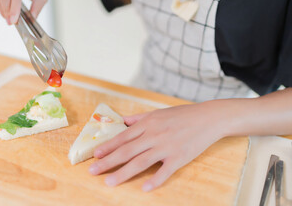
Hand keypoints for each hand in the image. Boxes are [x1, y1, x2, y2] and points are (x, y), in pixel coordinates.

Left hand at [89, 101, 228, 190]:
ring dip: (123, 173)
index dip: (108, 146)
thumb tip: (122, 121)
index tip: (95, 155)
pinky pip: (165, 171)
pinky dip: (155, 180)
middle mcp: (154, 135)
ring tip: (109, 181)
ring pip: (141, 162)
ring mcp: (166, 147)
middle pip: (127, 151)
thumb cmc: (182, 115)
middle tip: (93, 171)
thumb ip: (138, 118)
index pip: (123, 137)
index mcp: (148, 124)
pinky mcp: (179, 157)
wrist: (208, 118)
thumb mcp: (157, 112)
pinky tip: (144, 188)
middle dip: (108, 161)